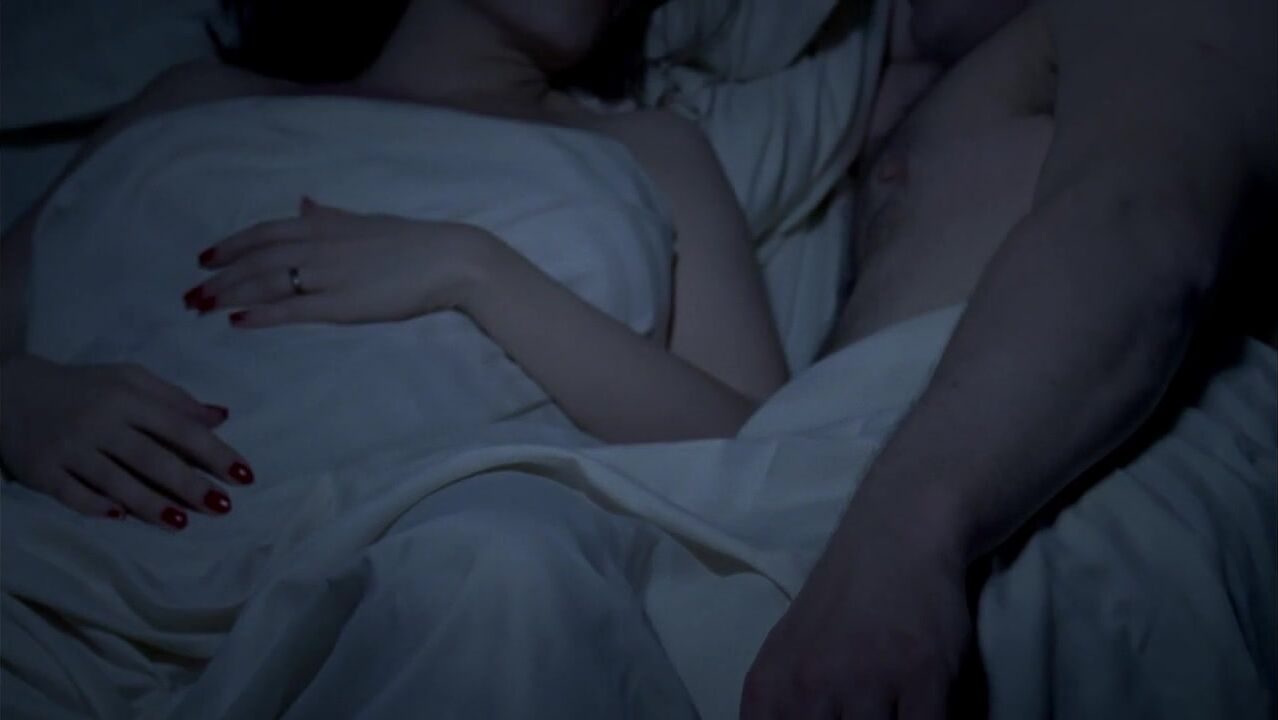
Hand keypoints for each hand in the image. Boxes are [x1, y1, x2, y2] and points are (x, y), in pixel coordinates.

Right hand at [0, 354, 252, 529]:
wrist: (8, 390)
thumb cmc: (85, 387)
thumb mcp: (129, 380)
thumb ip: (175, 399)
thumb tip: (222, 417)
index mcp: (127, 398)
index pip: (180, 428)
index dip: (215, 453)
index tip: (244, 476)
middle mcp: (99, 422)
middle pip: (151, 458)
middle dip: (190, 484)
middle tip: (223, 507)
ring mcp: (69, 448)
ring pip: (116, 481)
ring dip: (152, 504)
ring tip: (183, 522)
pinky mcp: (41, 470)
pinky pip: (72, 494)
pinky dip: (97, 506)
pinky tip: (121, 517)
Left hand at [187, 198, 481, 327]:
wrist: (449, 259)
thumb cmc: (411, 242)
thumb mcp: (364, 221)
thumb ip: (330, 216)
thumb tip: (303, 203)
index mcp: (324, 225)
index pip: (264, 232)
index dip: (231, 245)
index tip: (203, 258)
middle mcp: (318, 246)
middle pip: (256, 259)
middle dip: (219, 277)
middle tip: (189, 294)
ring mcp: (328, 275)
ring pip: (266, 283)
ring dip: (229, 295)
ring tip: (202, 308)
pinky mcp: (343, 304)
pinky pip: (293, 309)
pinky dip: (262, 314)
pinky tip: (239, 322)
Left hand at [741, 517, 971, 718]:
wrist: (896, 537)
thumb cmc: (842, 607)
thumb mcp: (787, 660)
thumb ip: (781, 717)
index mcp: (769, 692)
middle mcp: (809, 689)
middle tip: (866, 717)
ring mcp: (867, 682)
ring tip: (891, 710)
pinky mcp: (923, 675)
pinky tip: (924, 710)